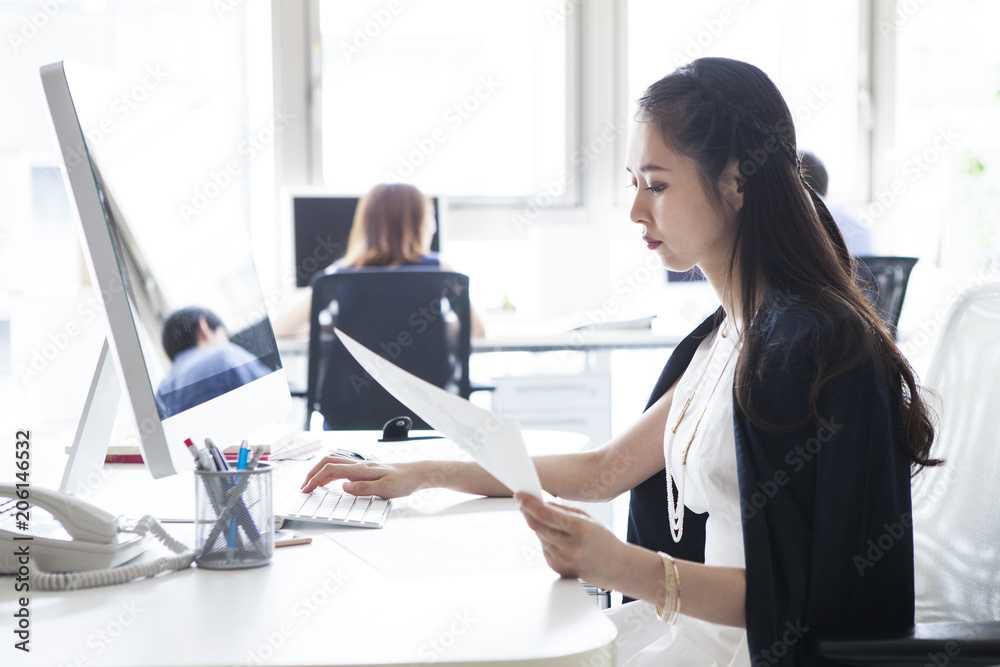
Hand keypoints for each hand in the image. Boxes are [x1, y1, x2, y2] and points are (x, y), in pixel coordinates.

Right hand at [300, 455, 423, 498]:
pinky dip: (330, 471)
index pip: (330, 470)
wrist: (418, 473)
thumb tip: (343, 487)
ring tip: (313, 483)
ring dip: (320, 470)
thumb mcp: (385, 489)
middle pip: (328, 462)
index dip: (315, 479)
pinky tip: (331, 480)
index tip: (305, 490)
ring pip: (334, 461)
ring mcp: (362, 465)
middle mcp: (359, 465)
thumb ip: (363, 489)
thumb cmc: (404, 481)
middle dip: (312, 473)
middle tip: (304, 486)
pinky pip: (343, 466)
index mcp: (361, 470)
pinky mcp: (366, 468)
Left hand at [515, 492, 622, 585]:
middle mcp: (570, 547)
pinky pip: (543, 548)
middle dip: (528, 512)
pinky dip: (546, 539)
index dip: (530, 503)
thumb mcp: (586, 518)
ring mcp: (563, 560)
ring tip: (554, 524)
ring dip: (539, 526)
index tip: (520, 495)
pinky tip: (560, 540)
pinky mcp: (557, 569)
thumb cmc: (601, 539)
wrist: (614, 566)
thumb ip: (561, 509)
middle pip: (538, 526)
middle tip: (523, 502)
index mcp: (580, 529)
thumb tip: (539, 501)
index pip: (546, 515)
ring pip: (539, 536)